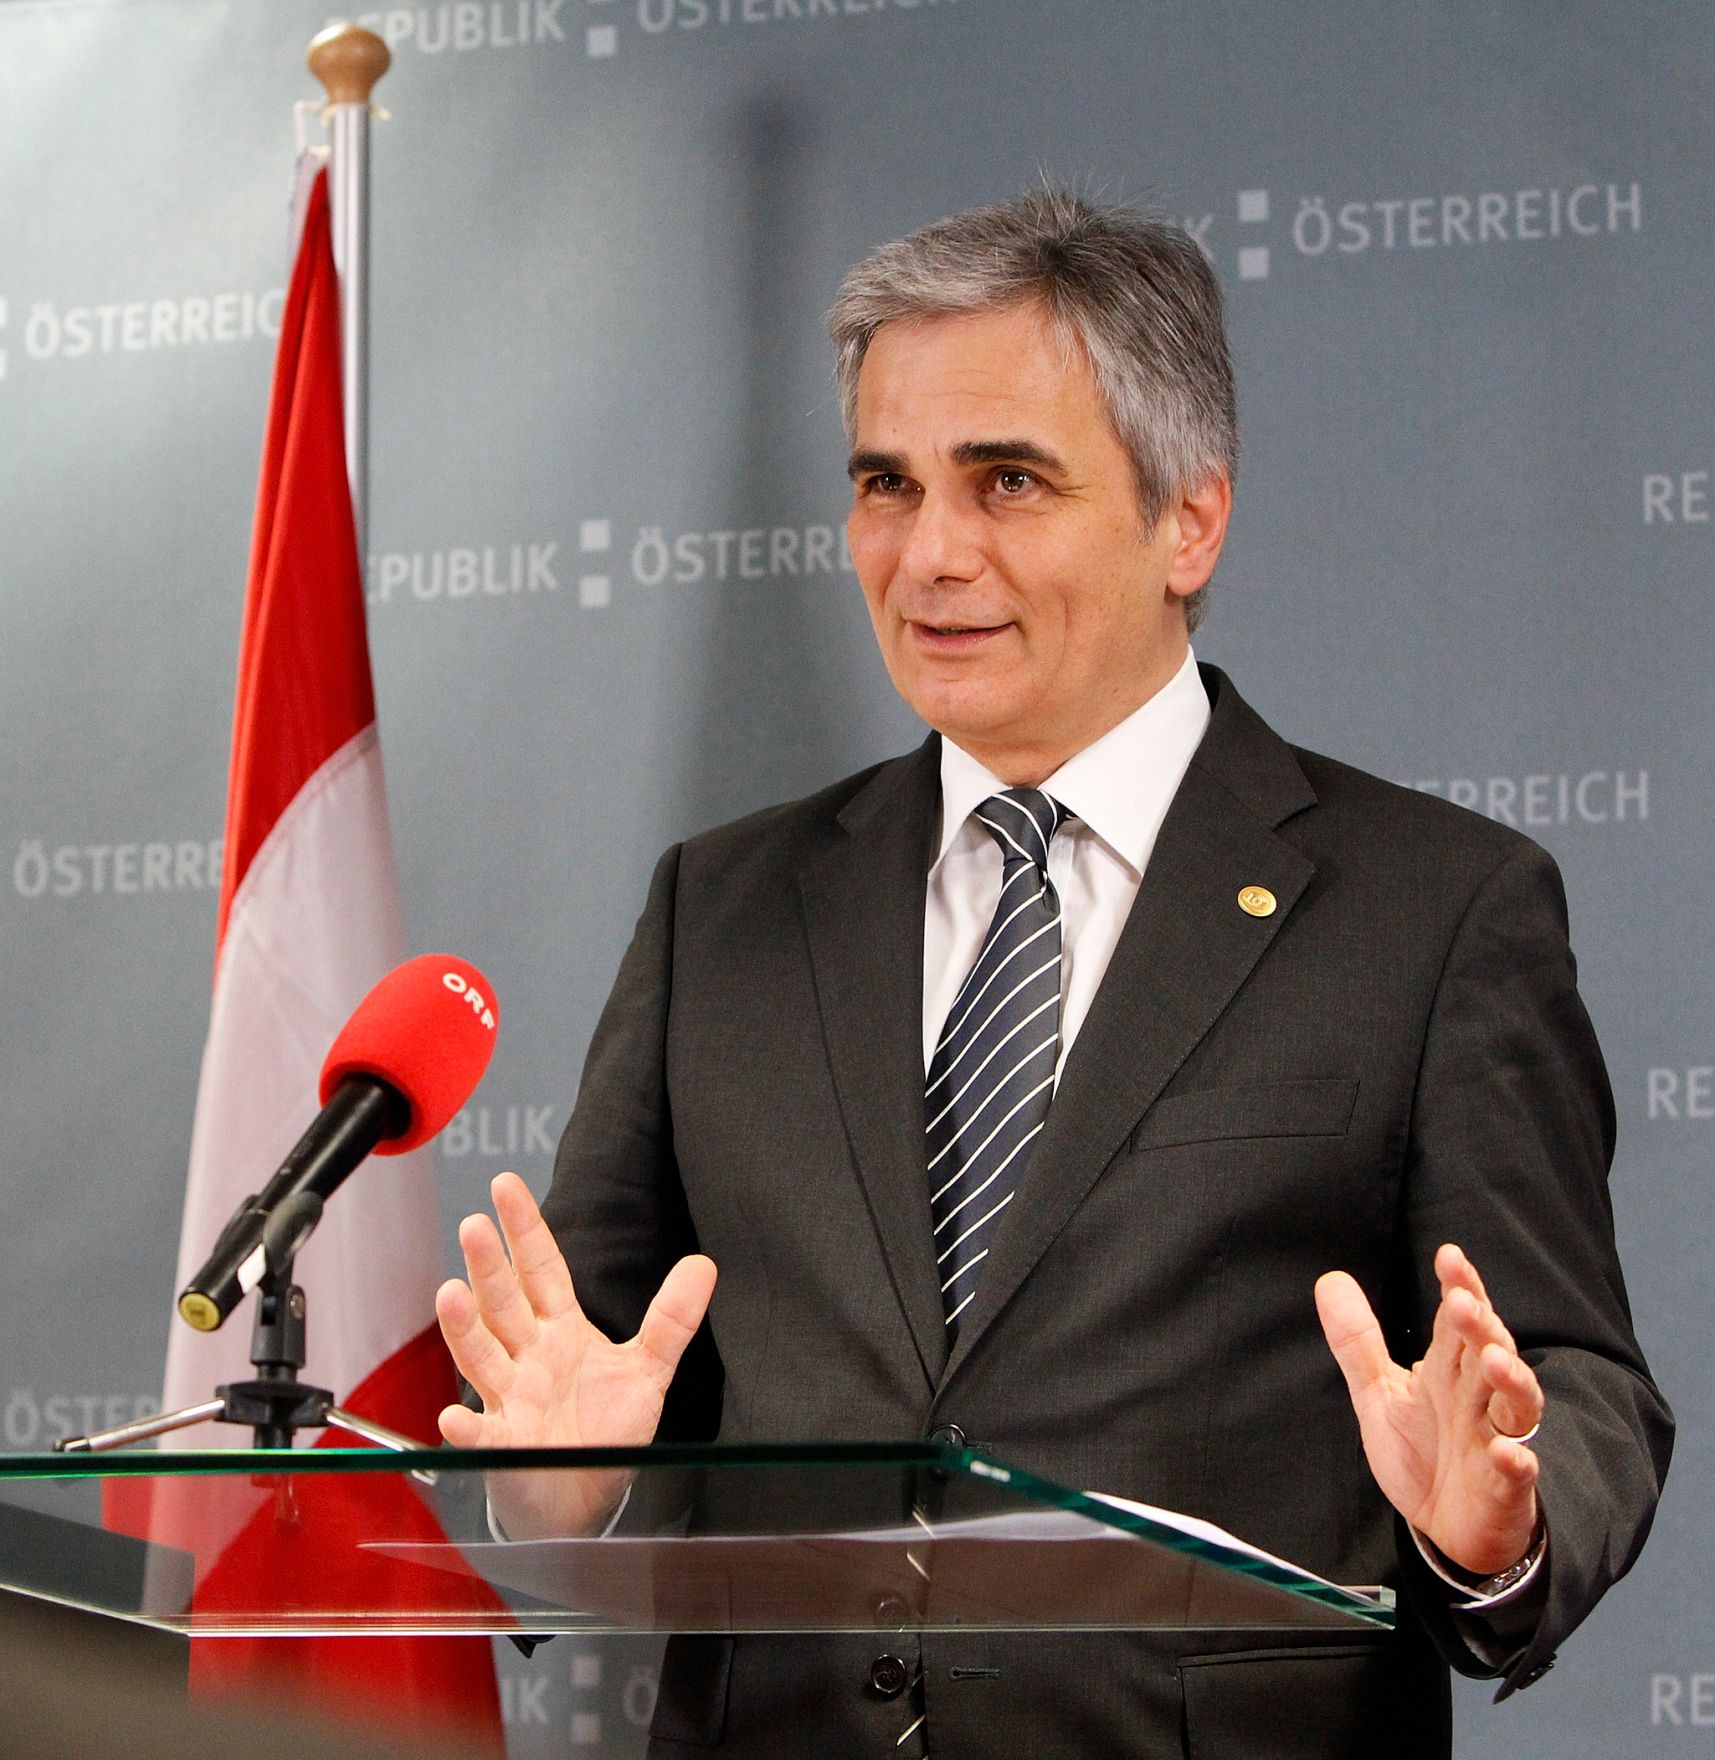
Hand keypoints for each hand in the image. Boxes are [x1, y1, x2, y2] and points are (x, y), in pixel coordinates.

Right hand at [435, 1170, 716, 1538]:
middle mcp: (527, 1356)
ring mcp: (510, 1399)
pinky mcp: (504, 1448)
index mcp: (560, 1329)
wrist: (584, 1494)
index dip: (526, 1228)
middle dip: (489, 1266)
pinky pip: (483, 1436)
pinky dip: (467, 1429)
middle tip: (475, 1224)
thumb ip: (671, 1318)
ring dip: (464, 1329)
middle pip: (505, 1303)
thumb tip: (703, 1264)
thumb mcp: (647, 1367)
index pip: (541, 1269)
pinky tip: (453, 1417)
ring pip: (483, 1356)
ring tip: (450, 1294)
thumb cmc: (603, 1427)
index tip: (505, 1184)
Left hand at [1315, 1243, 1542, 1575]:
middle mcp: (1478, 1398)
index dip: (1459, 1288)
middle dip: (1480, 1327)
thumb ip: (1358, 1342)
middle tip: (1461, 1303)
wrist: (1447, 1529)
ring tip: (1493, 1360)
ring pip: (1515, 1404)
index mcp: (1448, 1371)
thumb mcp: (1379, 1395)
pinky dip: (1516, 1460)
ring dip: (1510, 1381)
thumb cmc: (1422, 1454)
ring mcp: (1497, 1439)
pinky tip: (1506, 1451)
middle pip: (1488, 1352)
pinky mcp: (1506, 1486)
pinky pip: (1518, 1471)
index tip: (1449, 1256)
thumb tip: (1330, 1279)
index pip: (1457, 1322)